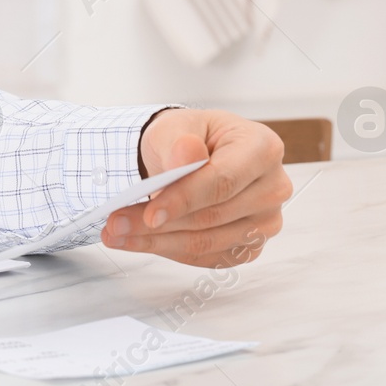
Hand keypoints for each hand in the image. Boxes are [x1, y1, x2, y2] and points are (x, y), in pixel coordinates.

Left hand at [100, 108, 290, 267]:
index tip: (150, 214)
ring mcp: (265, 221)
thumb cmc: (188, 137)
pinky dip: (168, 251)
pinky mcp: (250, 246)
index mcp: (262, 148)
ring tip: (116, 233)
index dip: (185, 199)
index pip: (223, 181)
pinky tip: (139, 241)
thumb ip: (179, 141)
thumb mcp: (174, 126)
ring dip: (156, 242)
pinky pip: (207, 258)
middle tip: (114, 224)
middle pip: (213, 216)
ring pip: (207, 243)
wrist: (191, 155)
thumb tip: (187, 156)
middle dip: (158, 225)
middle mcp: (272, 187)